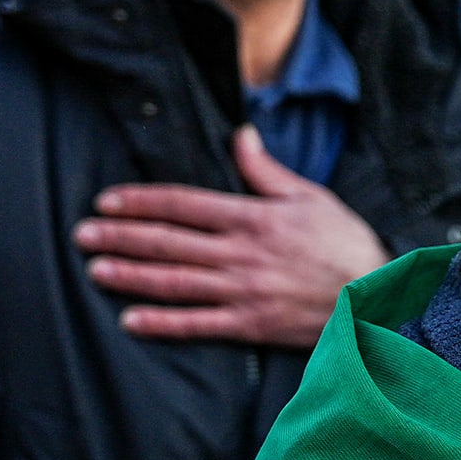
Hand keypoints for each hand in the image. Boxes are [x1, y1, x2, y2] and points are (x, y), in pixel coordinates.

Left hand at [75, 126, 387, 347]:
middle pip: (168, 241)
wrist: (378, 295)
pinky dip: (162, 323)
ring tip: (96, 270)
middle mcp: (242, 253)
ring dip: (131, 275)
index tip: (107, 202)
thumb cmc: (347, 243)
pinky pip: (197, 324)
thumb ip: (267, 170)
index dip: (141, 202)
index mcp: (254, 217)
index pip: (183, 204)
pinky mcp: (251, 324)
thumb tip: (240, 135)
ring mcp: (244, 291)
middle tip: (83, 234)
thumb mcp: (311, 196)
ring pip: (174, 281)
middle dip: (121, 237)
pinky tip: (132, 320)